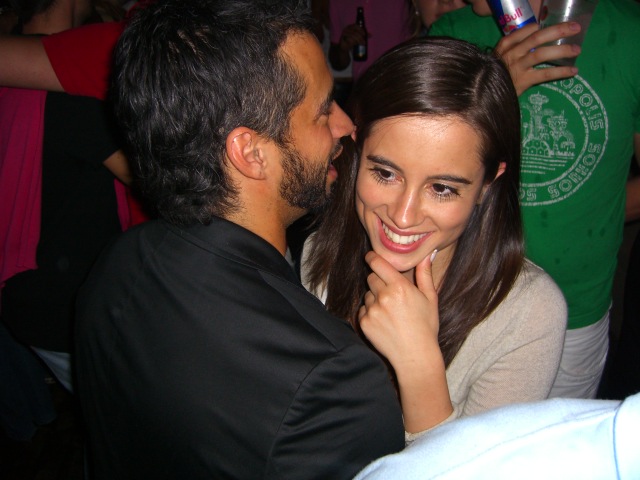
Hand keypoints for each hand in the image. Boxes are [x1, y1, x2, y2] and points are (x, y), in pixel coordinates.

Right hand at [338, 23, 366, 51]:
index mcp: (351, 26)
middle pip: (355, 32)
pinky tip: (354, 44)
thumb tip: (371, 35)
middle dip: (360, 37)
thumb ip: (364, 36)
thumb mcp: (359, 38)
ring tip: (360, 44)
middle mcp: (347, 28)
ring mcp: (344, 32)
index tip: (364, 35)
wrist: (345, 47)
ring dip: (357, 40)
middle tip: (364, 43)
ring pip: (352, 35)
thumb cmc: (352, 41)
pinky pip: (348, 39)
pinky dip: (352, 42)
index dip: (361, 30)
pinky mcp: (342, 37)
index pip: (357, 26)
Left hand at [359, 250, 452, 431]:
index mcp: (400, 287)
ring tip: (391, 313)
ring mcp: (372, 310)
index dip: (372, 258)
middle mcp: (384, 296)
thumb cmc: (426, 327)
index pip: (378, 263)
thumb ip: (425, 275)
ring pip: (367, 295)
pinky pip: (363, 310)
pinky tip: (384, 322)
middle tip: (391, 294)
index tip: (370, 257)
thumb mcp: (430, 299)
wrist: (415, 356)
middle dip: (378, 281)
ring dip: (375, 299)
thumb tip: (426, 255)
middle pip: (371, 278)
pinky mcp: (364, 322)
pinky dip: (370, 313)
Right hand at [496, 21, 581, 94]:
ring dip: (562, 50)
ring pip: (542, 54)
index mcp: (504, 47)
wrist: (485, 97)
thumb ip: (514, 51)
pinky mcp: (524, 81)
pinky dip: (561, 71)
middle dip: (557, 31)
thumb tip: (534, 42)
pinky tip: (573, 71)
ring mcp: (517, 67)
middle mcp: (511, 54)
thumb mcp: (500, 61)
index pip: (522, 31)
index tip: (548, 26)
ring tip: (577, 50)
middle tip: (574, 28)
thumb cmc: (495, 79)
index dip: (536, 27)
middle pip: (536, 38)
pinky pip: (545, 73)